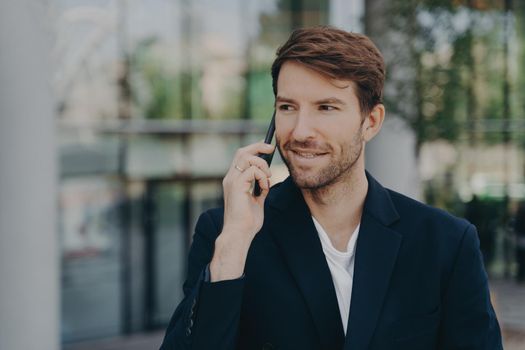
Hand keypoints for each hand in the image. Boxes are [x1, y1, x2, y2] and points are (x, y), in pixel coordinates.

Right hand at [210, 142, 274, 280]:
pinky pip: (252, 170)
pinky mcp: (237, 186)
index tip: (268, 148)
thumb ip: (259, 189)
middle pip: (242, 152)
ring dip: (262, 165)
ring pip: (247, 157)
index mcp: (234, 181)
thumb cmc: (247, 222)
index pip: (241, 157)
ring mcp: (232, 181)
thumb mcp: (256, 201)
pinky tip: (264, 187)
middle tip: (272, 149)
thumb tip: (267, 179)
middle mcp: (230, 178)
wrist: (240, 234)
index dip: (254, 149)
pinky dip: (262, 177)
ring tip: (267, 178)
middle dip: (258, 146)